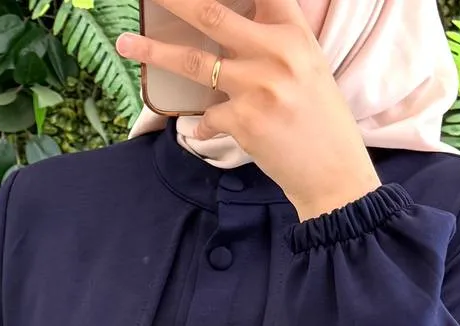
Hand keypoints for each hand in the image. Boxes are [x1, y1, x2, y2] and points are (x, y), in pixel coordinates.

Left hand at [118, 0, 382, 220]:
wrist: (333, 173)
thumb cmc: (321, 119)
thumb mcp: (308, 66)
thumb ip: (273, 39)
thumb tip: (227, 24)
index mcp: (295, 33)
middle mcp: (276, 53)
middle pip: (211, 13)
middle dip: (174, 0)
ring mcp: (258, 87)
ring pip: (194, 61)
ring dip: (154, 51)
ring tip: (126, 43)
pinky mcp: (244, 121)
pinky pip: (206, 116)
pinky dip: (202, 124)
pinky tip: (206, 129)